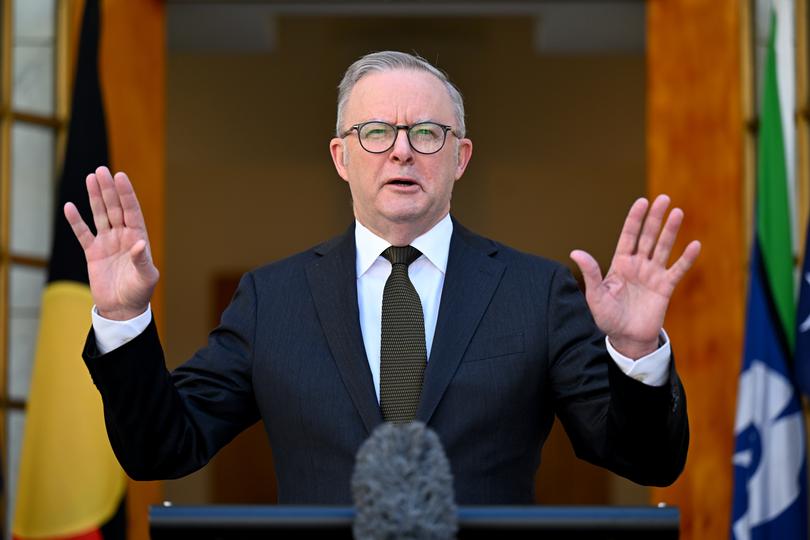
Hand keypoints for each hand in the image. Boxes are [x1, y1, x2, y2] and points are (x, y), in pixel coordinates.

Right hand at [64, 166, 158, 319]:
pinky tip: (70, 206)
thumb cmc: (139, 293)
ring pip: (100, 215)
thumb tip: (140, 244)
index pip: (132, 211)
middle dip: (108, 189)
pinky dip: (76, 221)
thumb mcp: (146, 277)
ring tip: (91, 177)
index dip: (126, 194)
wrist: (123, 308)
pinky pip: (83, 233)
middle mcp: (123, 236)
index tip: (120, 176)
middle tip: (101, 170)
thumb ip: (142, 260)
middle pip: (114, 208)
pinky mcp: (93, 253)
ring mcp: (107, 243)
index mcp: (138, 238)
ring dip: (95, 197)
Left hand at [569, 195, 700, 358]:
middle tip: (664, 199)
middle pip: (648, 237)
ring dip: (670, 231)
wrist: (626, 338)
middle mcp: (638, 265)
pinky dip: (686, 258)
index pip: (628, 236)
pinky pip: (677, 270)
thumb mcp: (595, 295)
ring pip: (663, 248)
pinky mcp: (665, 288)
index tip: (642, 201)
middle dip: (655, 218)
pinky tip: (695, 245)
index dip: (635, 219)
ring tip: (678, 212)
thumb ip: (590, 273)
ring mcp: (652, 275)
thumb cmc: (607, 317)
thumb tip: (575, 252)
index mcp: (619, 264)